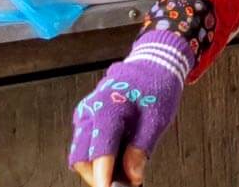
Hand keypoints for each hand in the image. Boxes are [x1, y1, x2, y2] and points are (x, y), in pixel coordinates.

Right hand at [69, 32, 191, 185]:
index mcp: (107, 108)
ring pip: (81, 154)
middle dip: (99, 175)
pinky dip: (100, 157)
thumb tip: (133, 175)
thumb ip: (141, 148)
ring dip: (99, 168)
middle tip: (123, 181)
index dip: (103, 175)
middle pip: (82, 158)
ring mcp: (85, 116)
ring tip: (125, 169)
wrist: (153, 63)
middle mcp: (89, 113)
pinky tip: (120, 156)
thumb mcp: (157, 117)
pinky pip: (86, 145)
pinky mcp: (87, 120)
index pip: (99, 150)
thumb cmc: (156, 84)